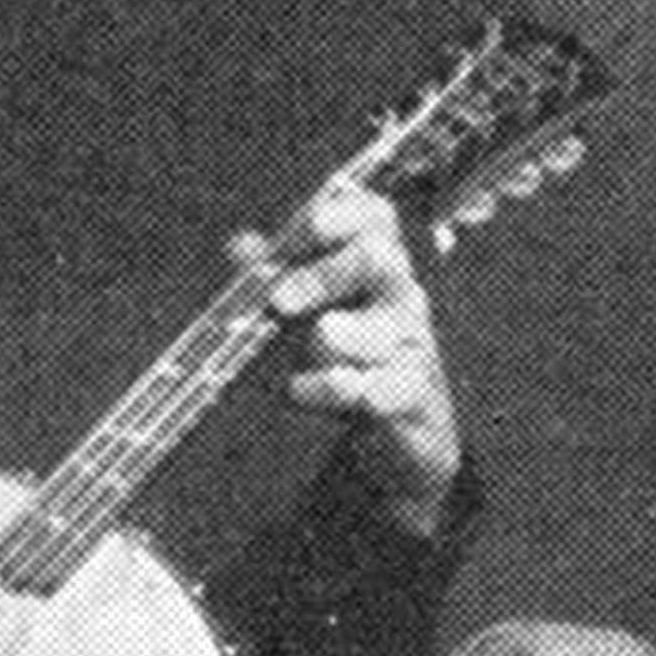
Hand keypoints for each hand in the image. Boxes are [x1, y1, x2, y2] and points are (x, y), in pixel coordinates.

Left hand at [242, 181, 463, 526]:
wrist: (399, 442)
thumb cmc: (348, 364)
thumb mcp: (309, 318)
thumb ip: (276, 279)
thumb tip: (241, 244)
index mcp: (380, 267)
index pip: (376, 216)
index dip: (337, 213)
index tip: (296, 236)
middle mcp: (403, 297)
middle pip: (375, 258)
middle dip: (320, 276)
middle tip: (279, 302)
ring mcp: (413, 345)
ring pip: (368, 329)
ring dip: (324, 344)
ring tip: (299, 366)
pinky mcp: (414, 396)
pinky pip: (370, 386)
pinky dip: (327, 389)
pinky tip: (304, 393)